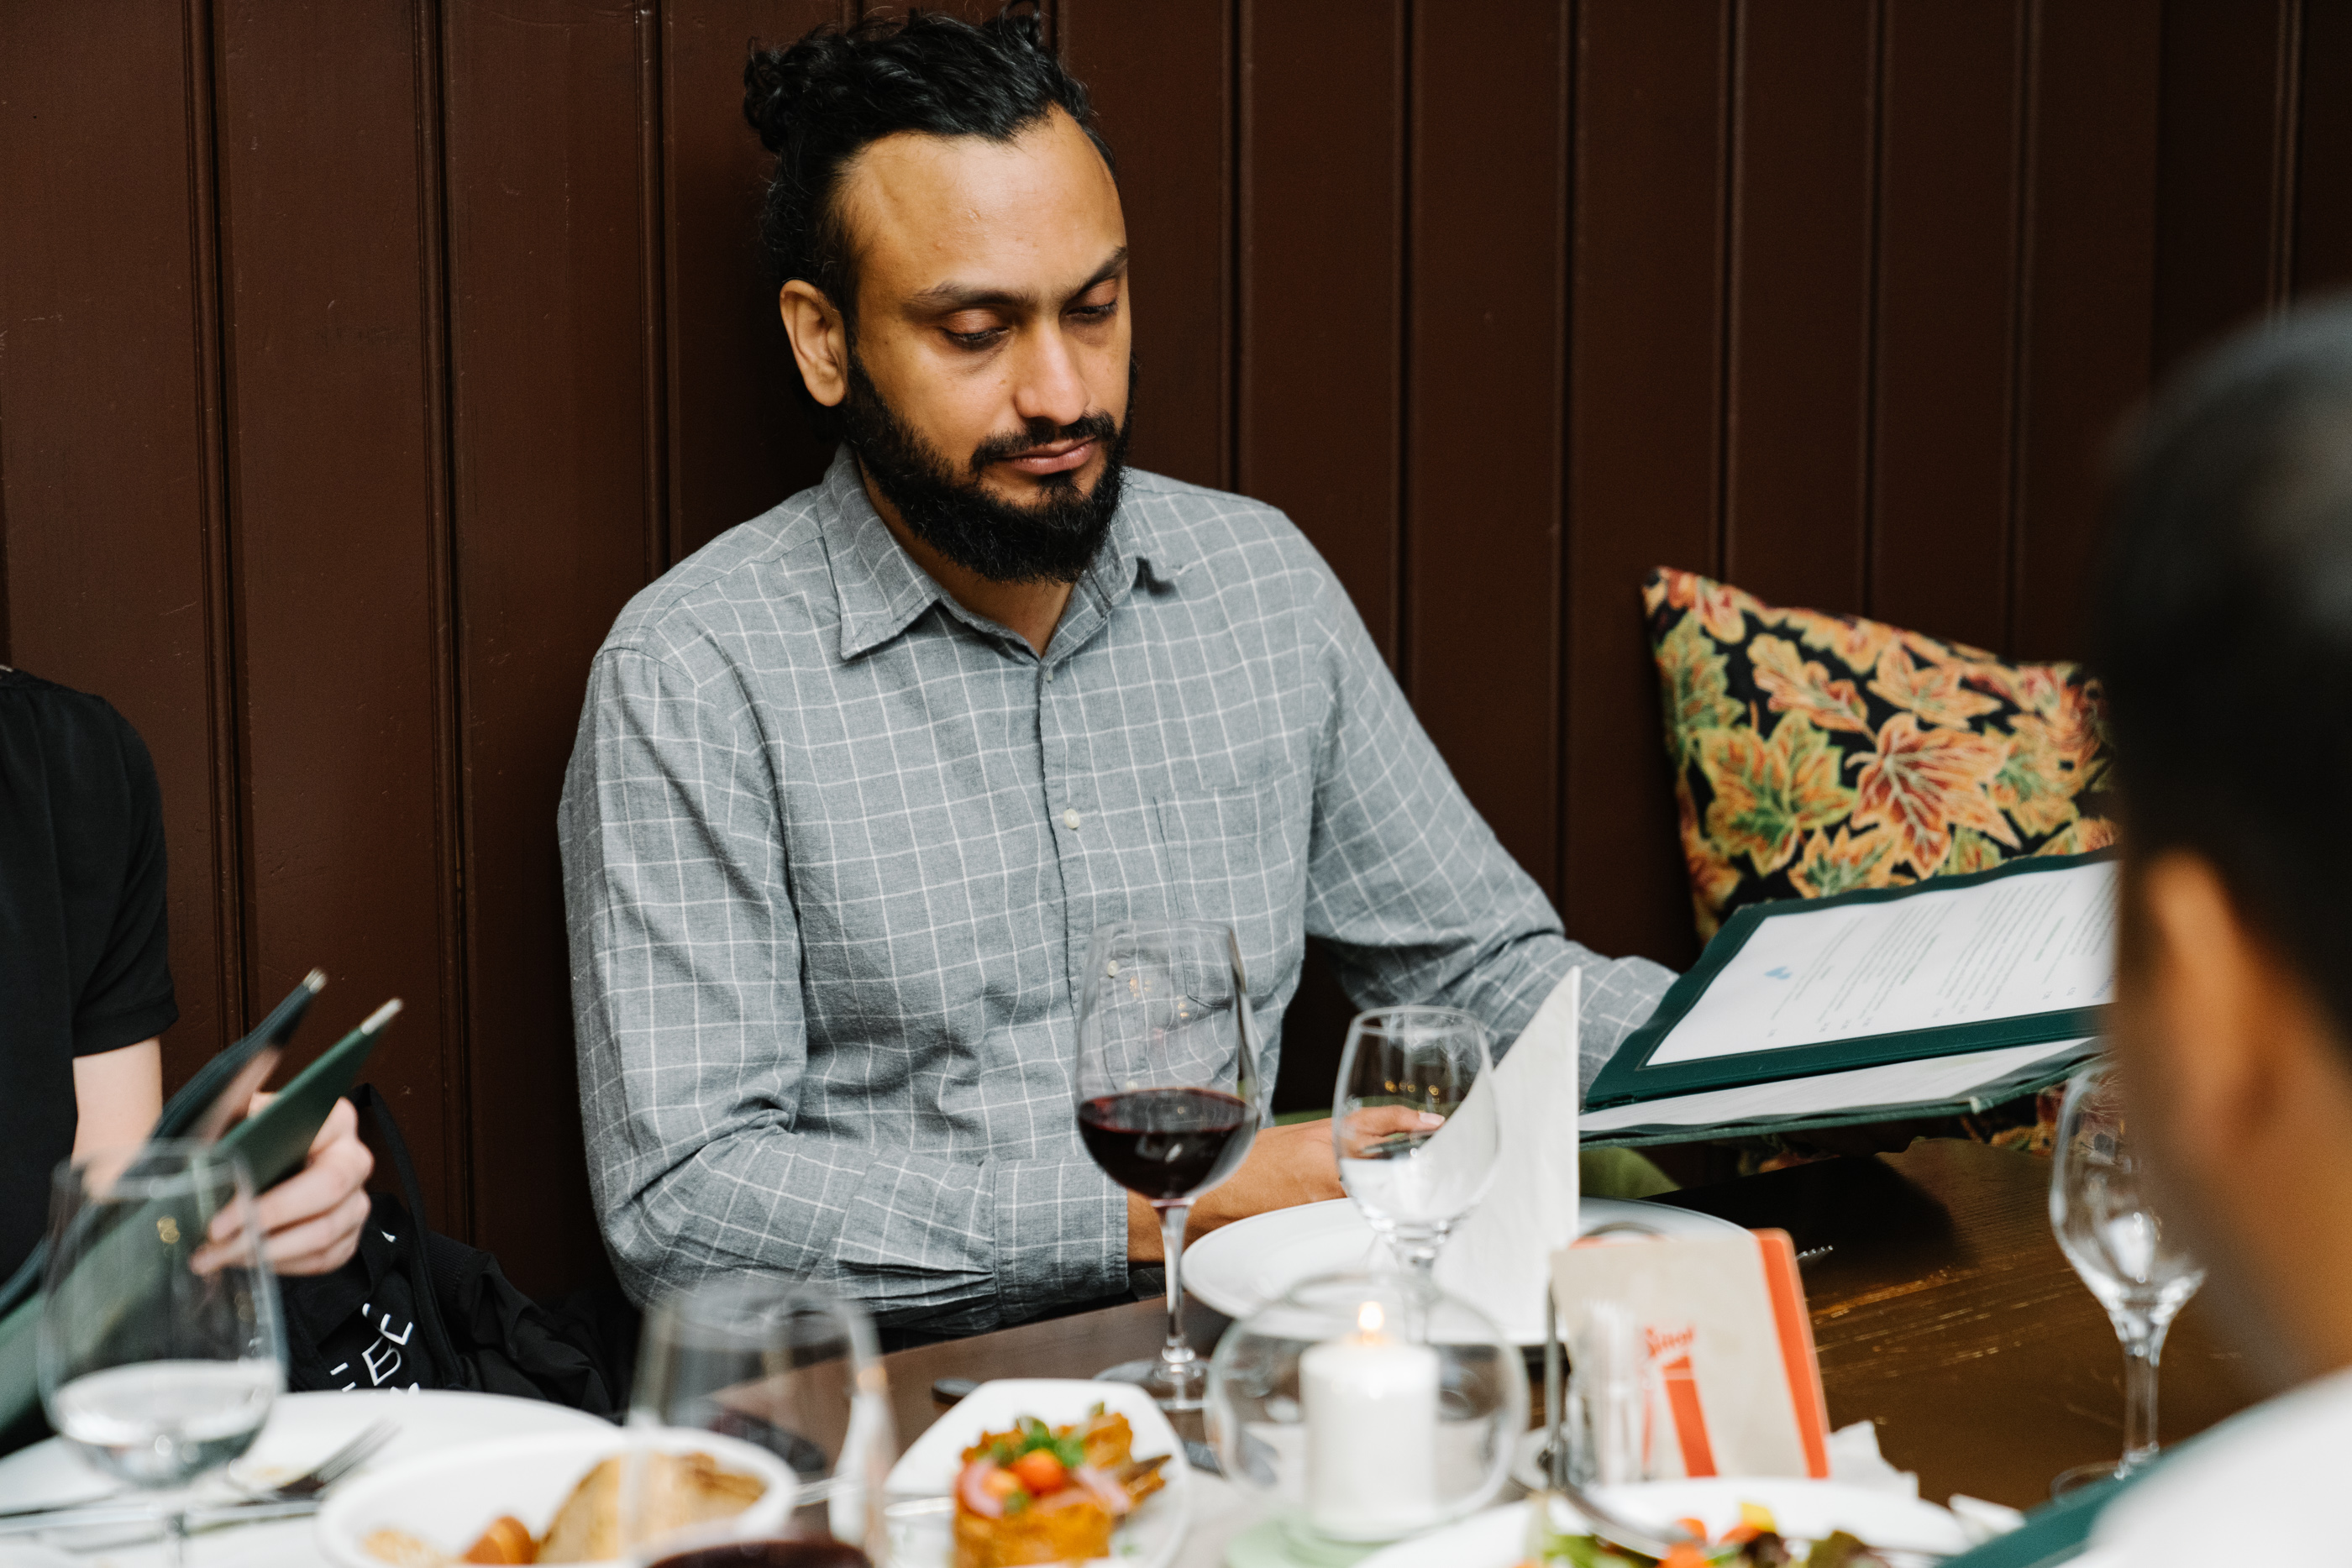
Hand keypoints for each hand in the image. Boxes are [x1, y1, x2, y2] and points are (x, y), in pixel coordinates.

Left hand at [198, 1094, 374, 1275]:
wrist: (264, 1168)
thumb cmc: (252, 1142)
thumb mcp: (239, 1115)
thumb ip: (234, 1108)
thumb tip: (224, 1106)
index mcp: (334, 1121)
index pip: (321, 1144)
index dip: (273, 1181)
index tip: (223, 1210)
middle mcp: (354, 1158)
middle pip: (330, 1190)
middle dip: (268, 1220)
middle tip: (217, 1239)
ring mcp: (357, 1200)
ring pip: (326, 1234)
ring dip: (267, 1253)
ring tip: (218, 1256)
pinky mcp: (350, 1234)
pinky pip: (325, 1259)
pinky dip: (284, 1266)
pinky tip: (250, 1261)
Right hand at [1125, 1108, 1435, 1260]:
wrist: (1201, 1198)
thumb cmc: (1233, 1167)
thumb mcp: (1280, 1142)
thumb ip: (1317, 1146)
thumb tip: (1349, 1149)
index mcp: (1314, 1137)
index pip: (1370, 1122)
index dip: (1405, 1119)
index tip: (1433, 1121)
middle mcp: (1322, 1165)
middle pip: (1380, 1167)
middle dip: (1402, 1173)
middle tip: (1426, 1174)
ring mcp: (1319, 1199)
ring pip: (1366, 1199)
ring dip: (1378, 1202)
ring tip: (1395, 1207)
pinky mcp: (1312, 1226)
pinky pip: (1344, 1223)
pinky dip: (1353, 1224)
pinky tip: (1361, 1232)